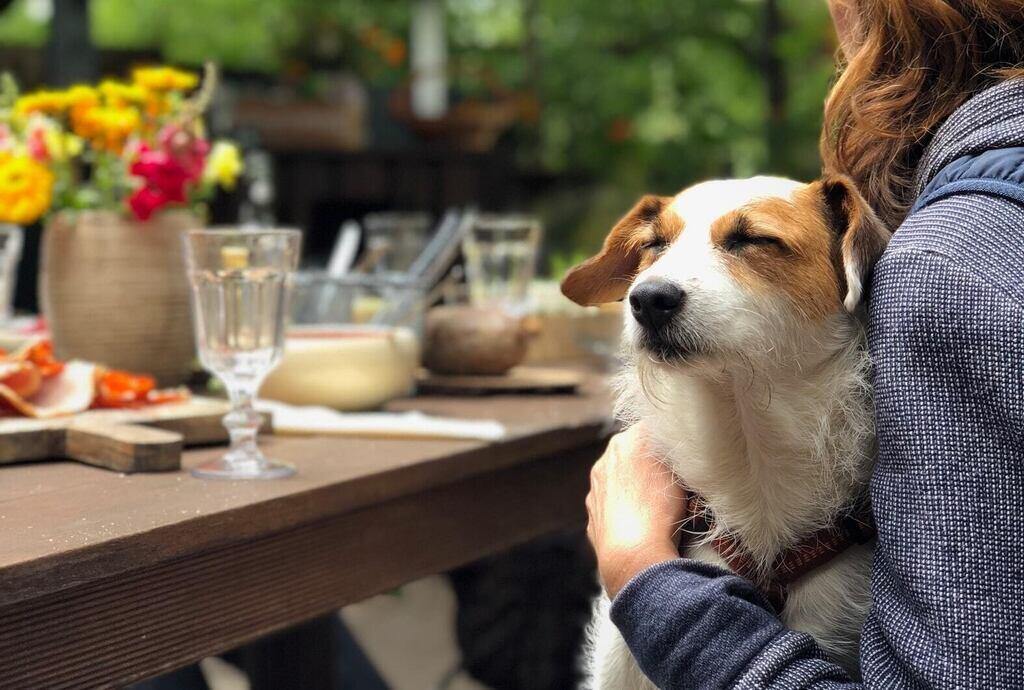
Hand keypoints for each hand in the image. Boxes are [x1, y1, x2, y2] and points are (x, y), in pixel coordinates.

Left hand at [586, 424, 686, 597]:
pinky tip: (642, 524)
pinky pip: (615, 506)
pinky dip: (627, 511)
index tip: (684, 458)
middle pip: (634, 454)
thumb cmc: (661, 509)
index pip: (652, 429)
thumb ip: (674, 451)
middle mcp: (605, 460)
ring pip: (622, 481)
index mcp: (625, 441)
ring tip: (660, 508)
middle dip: (652, 465)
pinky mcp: (593, 515)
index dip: (671, 442)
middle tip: (675, 483)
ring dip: (637, 488)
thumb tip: (676, 445)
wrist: (633, 553)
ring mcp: (596, 489)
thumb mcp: (679, 470)